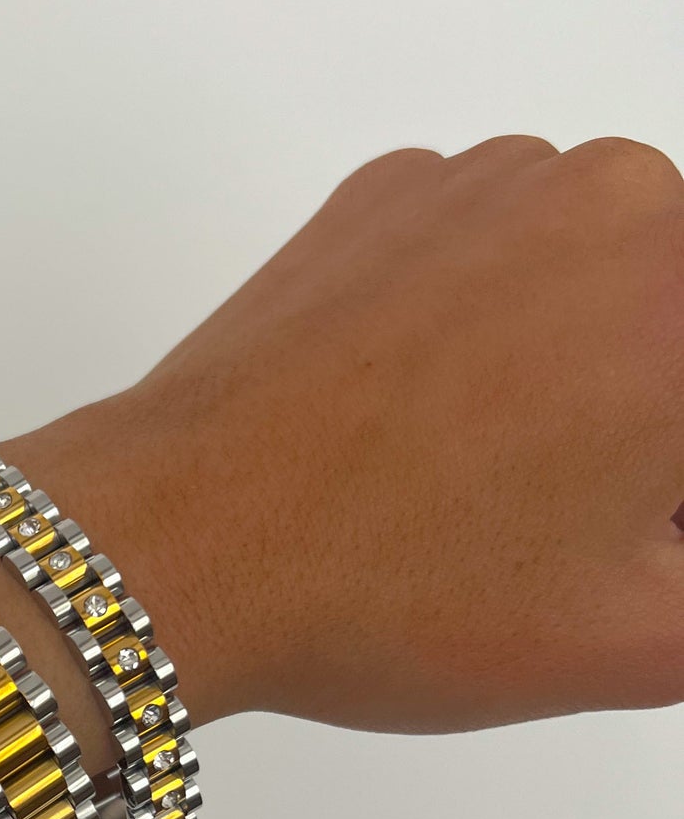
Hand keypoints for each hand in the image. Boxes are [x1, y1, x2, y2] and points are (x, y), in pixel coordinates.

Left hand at [0, 135, 683, 732]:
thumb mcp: (637, 640)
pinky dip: (475, 323)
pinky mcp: (393, 191)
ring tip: (472, 477)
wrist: (184, 542)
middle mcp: (617, 201)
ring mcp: (493, 179)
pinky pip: (488, 253)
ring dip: (571, 366)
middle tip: (562, 521)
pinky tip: (410, 421)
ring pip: (592, 277)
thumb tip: (672, 524)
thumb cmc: (390, 589)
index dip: (664, 490)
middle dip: (650, 421)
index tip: (633, 525)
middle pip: (674, 321)